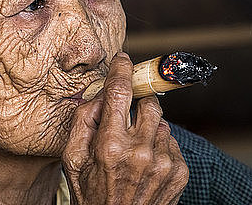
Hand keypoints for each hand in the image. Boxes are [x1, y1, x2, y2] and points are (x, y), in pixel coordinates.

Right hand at [62, 52, 188, 203]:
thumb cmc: (92, 195)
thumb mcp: (73, 159)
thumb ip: (84, 120)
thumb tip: (101, 94)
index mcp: (111, 145)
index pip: (120, 91)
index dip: (122, 69)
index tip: (123, 59)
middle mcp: (141, 151)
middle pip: (149, 102)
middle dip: (139, 103)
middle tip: (128, 115)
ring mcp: (163, 162)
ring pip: (161, 123)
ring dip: (148, 128)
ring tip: (134, 149)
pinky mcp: (179, 171)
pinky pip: (171, 142)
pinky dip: (159, 146)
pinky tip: (145, 163)